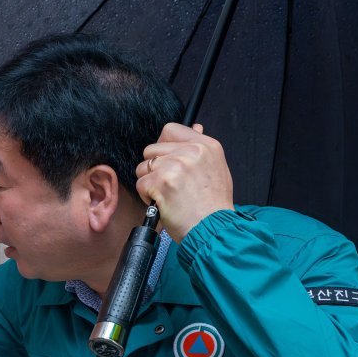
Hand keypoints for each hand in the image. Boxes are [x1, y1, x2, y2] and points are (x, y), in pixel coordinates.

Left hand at [135, 123, 233, 241]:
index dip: (162, 145)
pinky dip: (147, 197)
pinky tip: (163, 203)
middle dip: (154, 168)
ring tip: (167, 195)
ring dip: (149, 182)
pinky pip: (141, 184)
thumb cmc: (214, 205)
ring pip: (143, 167)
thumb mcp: (217, 169)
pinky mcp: (161, 181)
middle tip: (169, 184)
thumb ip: (201, 150)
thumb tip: (195, 128)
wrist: (213, 229)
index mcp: (206, 146)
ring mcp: (175, 165)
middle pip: (151, 149)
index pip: (170, 130)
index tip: (166, 160)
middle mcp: (191, 151)